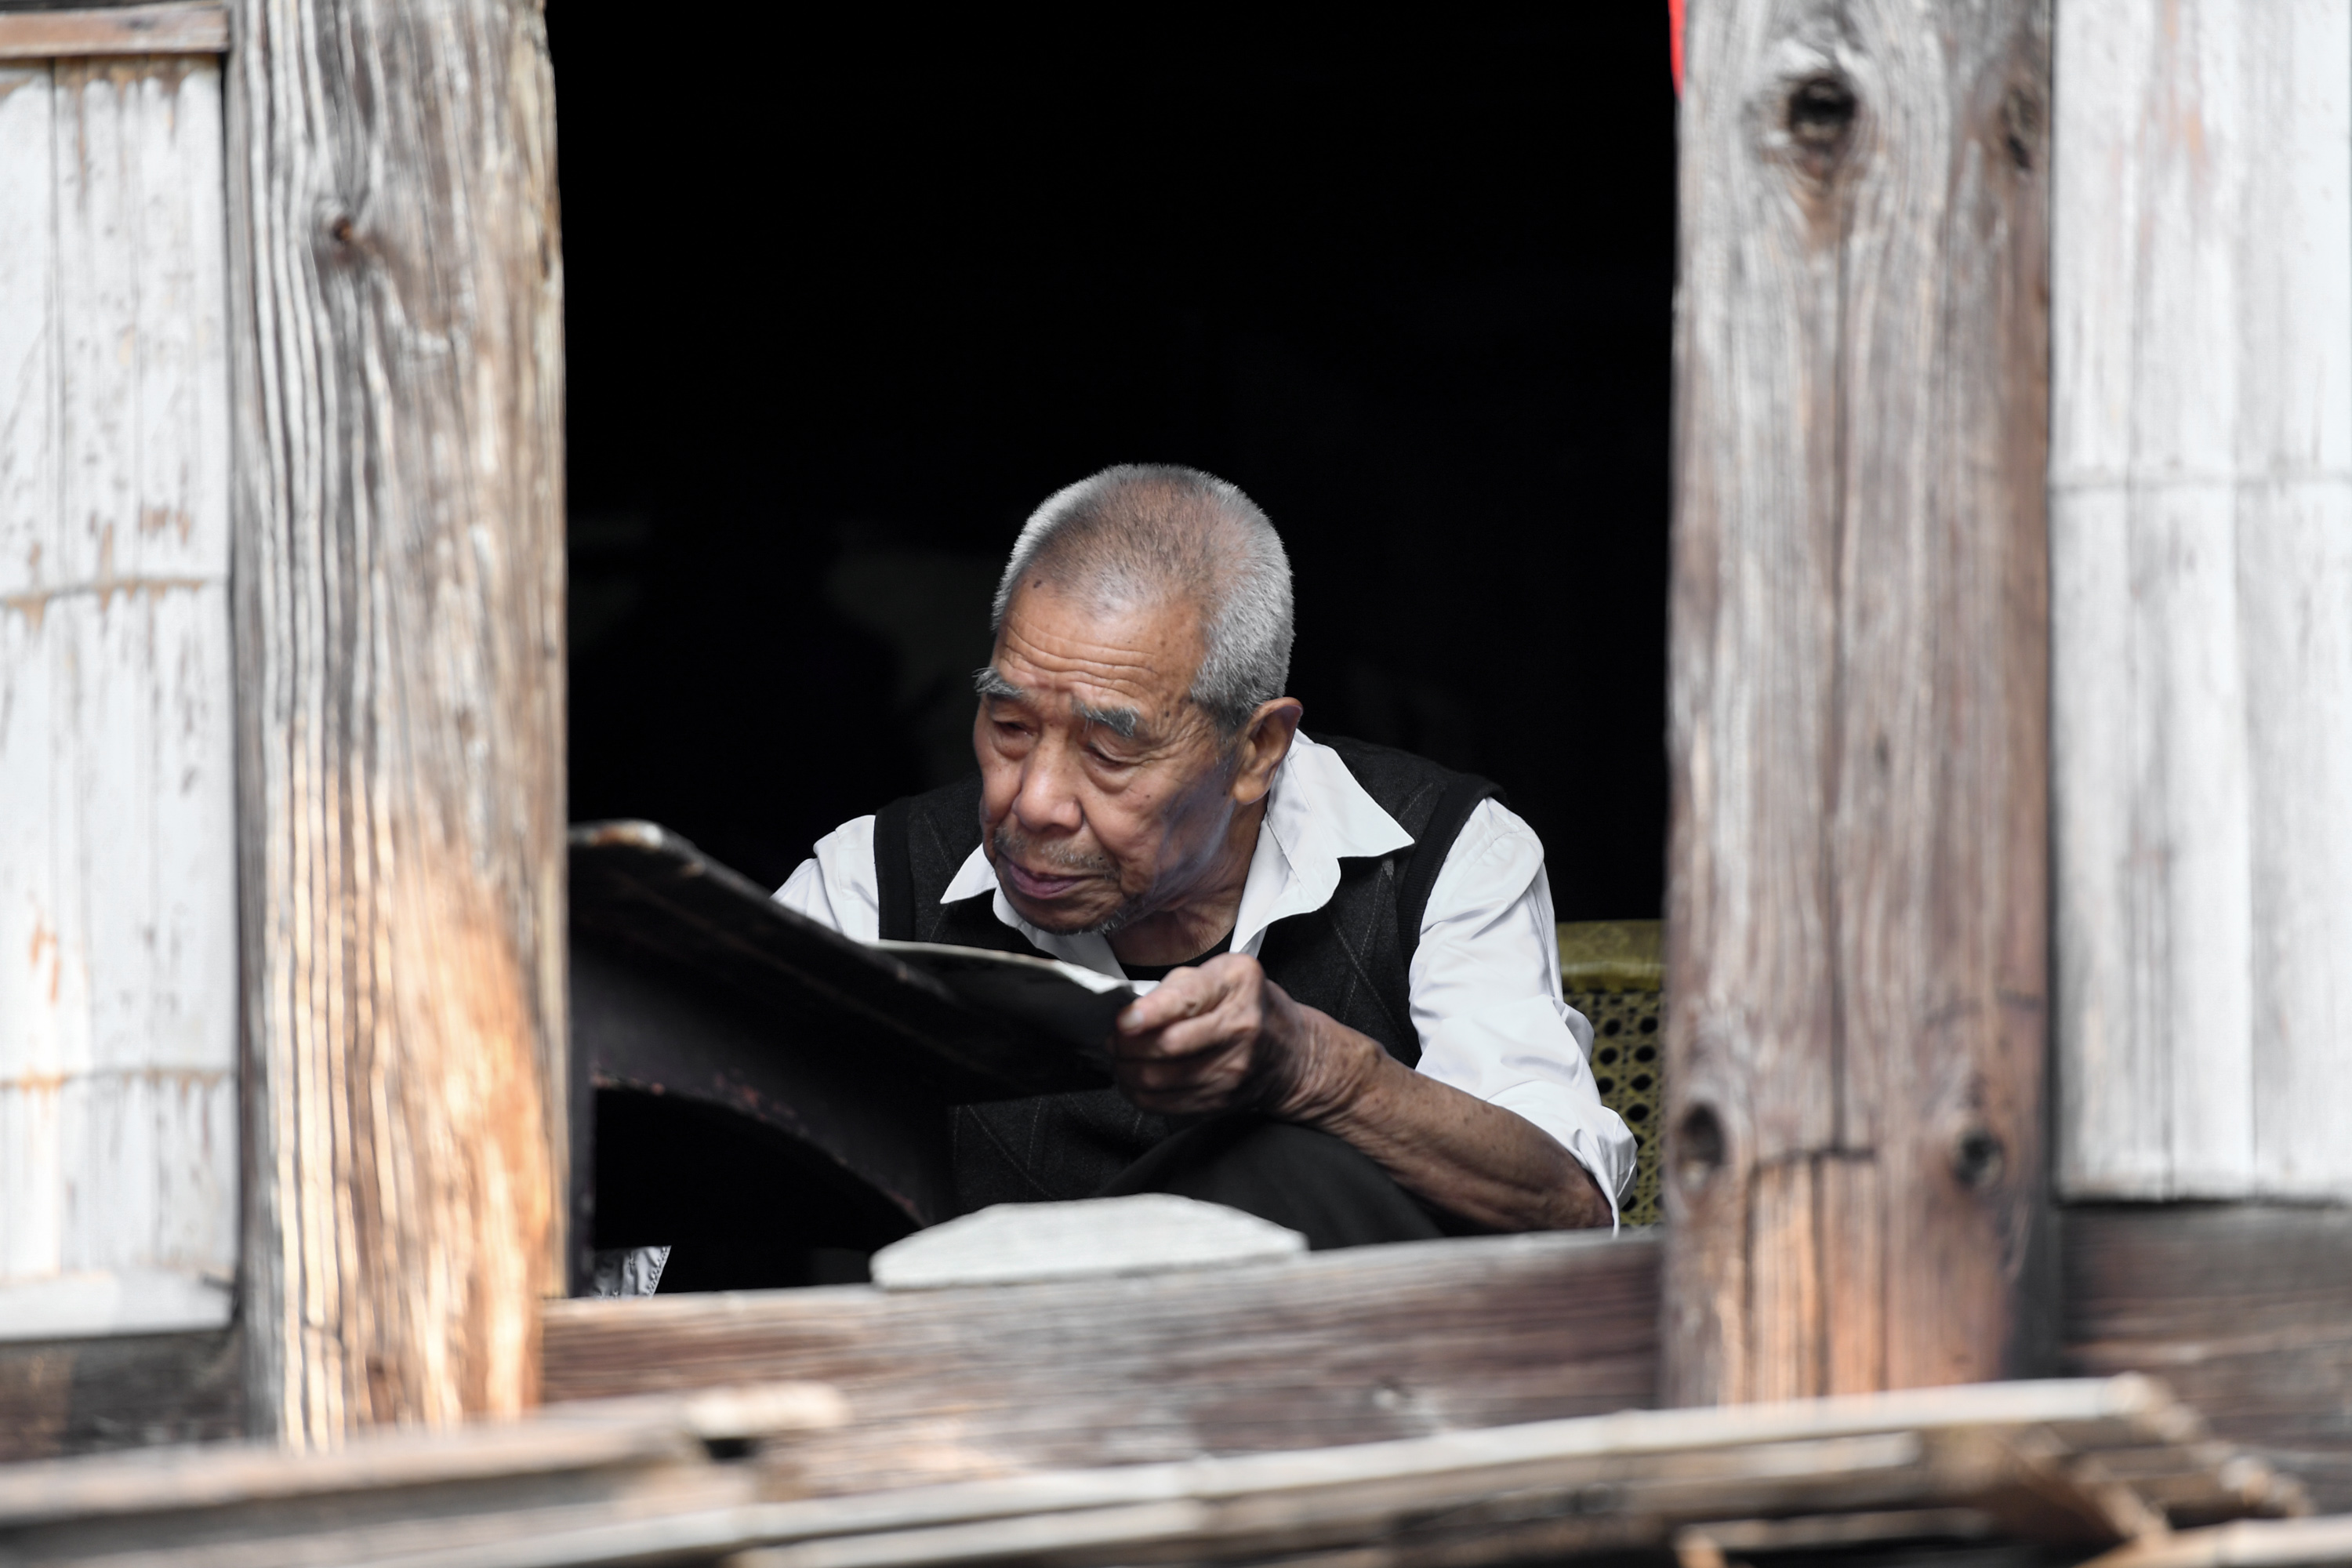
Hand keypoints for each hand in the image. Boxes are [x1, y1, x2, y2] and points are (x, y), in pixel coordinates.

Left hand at [1109, 953, 1376, 1120]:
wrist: (1290, 1052)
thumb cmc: (1247, 1005)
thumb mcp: (1219, 975)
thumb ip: (1175, 988)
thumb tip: (1129, 1014)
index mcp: (1238, 983)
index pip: (1187, 1001)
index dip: (1148, 1014)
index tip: (1122, 1021)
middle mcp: (1241, 1026)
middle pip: (1167, 1046)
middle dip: (1126, 1046)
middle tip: (1114, 1039)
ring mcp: (1234, 1068)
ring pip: (1160, 1080)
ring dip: (1128, 1071)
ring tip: (1122, 1059)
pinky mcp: (1222, 1099)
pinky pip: (1166, 1104)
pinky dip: (1141, 1094)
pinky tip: (1137, 1079)